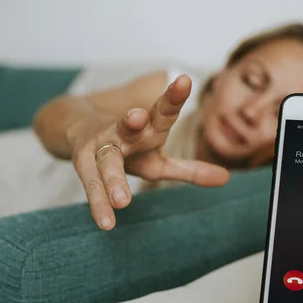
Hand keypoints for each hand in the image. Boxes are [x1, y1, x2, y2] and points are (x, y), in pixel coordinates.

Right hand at [69, 75, 229, 230]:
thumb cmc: (128, 149)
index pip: (162, 109)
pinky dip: (99, 203)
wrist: (76, 130)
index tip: (184, 80)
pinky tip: (107, 222)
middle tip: (138, 116)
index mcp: (147, 127)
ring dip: (113, 178)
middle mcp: (123, 131)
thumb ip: (189, 170)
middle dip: (132, 121)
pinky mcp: (82, 162)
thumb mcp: (158, 160)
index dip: (173, 96)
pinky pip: (91, 184)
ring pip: (107, 161)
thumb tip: (226, 178)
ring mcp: (100, 145)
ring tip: (122, 201)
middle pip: (128, 125)